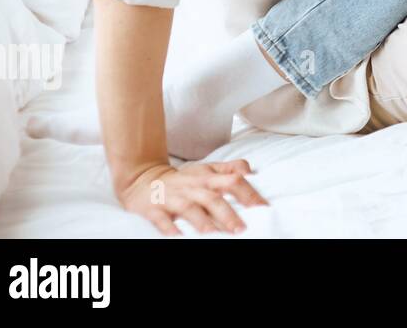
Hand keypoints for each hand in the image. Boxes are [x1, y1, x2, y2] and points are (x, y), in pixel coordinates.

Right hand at [116, 159, 268, 235]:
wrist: (143, 179)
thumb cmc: (184, 179)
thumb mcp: (207, 169)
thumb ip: (230, 169)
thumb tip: (252, 171)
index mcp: (208, 177)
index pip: (233, 180)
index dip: (249, 193)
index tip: (263, 207)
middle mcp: (192, 187)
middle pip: (213, 198)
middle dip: (228, 214)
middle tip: (241, 229)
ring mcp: (173, 198)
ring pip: (189, 209)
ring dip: (202, 221)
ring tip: (214, 234)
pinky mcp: (154, 209)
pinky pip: (161, 220)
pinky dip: (169, 228)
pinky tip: (178, 237)